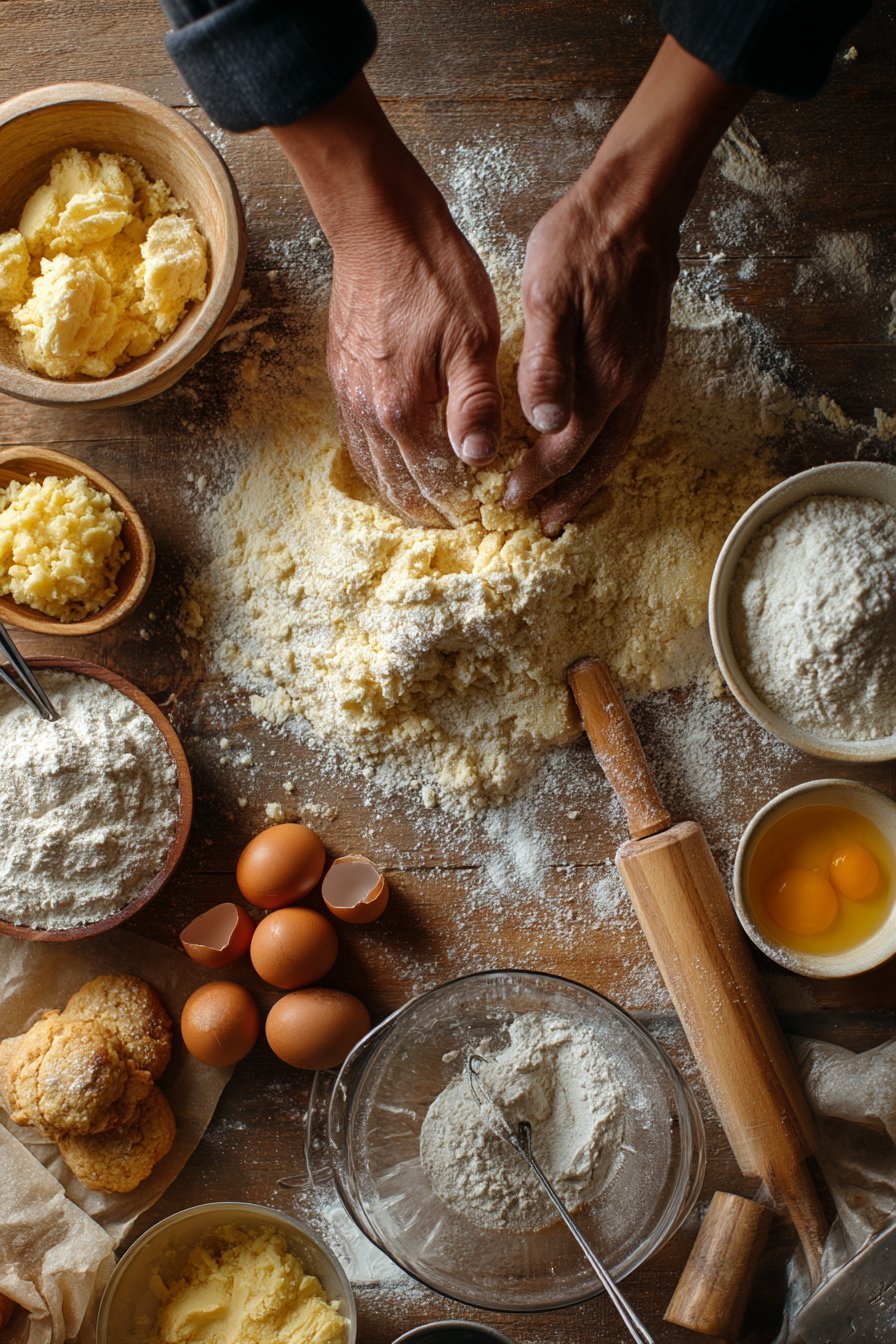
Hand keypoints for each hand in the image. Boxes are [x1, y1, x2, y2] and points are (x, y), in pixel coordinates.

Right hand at [326, 191, 500, 526]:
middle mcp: (369, 410)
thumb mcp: (473, 336)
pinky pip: (355, 438)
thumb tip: (479, 459)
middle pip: (399, 483)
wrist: (378, 225)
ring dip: (399, 494)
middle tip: (455, 527)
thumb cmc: (434, 274)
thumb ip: (474, 403)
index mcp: (405, 408)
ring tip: (424, 511)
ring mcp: (349, 393)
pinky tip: (390, 466)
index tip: (480, 522)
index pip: (435, 479)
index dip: (459, 506)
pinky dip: (375, 464)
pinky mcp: (341, 374)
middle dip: (429, 511)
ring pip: (373, 465)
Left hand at [504, 173, 678, 536]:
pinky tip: (588, 448)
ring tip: (565, 503)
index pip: (566, 449)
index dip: (536, 478)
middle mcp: (630, 386)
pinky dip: (604, 449)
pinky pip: (625, 422)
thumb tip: (545, 423)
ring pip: (617, 446)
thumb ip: (546, 364)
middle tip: (543, 524)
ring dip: (590, 480)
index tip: (508, 499)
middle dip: (569, 497)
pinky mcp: (644, 359)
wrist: (635, 206)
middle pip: (599, 461)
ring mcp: (642, 375)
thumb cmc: (581, 246)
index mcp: (603, 379)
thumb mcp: (548, 298)